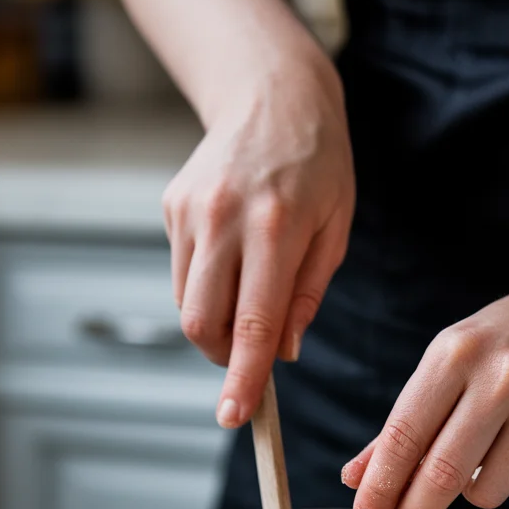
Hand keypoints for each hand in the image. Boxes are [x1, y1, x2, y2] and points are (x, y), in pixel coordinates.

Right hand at [163, 50, 354, 426]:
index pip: (253, 323)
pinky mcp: (172, 207)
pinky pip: (183, 274)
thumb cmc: (318, 165)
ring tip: (249, 296)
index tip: (236, 416)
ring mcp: (191, 212)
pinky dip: (207, 289)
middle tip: (248, 364)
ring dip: (216, 325)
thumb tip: (284, 353)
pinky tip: (233, 259)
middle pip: (204, 324)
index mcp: (276, 227)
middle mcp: (225, 219)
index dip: (243, 376)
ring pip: (188, 304)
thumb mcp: (337, 230)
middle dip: (222, 360)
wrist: (272, 93)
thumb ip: (308, 295)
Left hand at [343, 269, 508, 508]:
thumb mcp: (445, 366)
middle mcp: (505, 375)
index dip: (381, 485)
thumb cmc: (502, 347)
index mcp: (457, 353)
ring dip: (478, 487)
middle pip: (443, 473)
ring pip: (488, 490)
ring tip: (493, 447)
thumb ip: (400, 427)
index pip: (405, 434)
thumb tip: (355, 481)